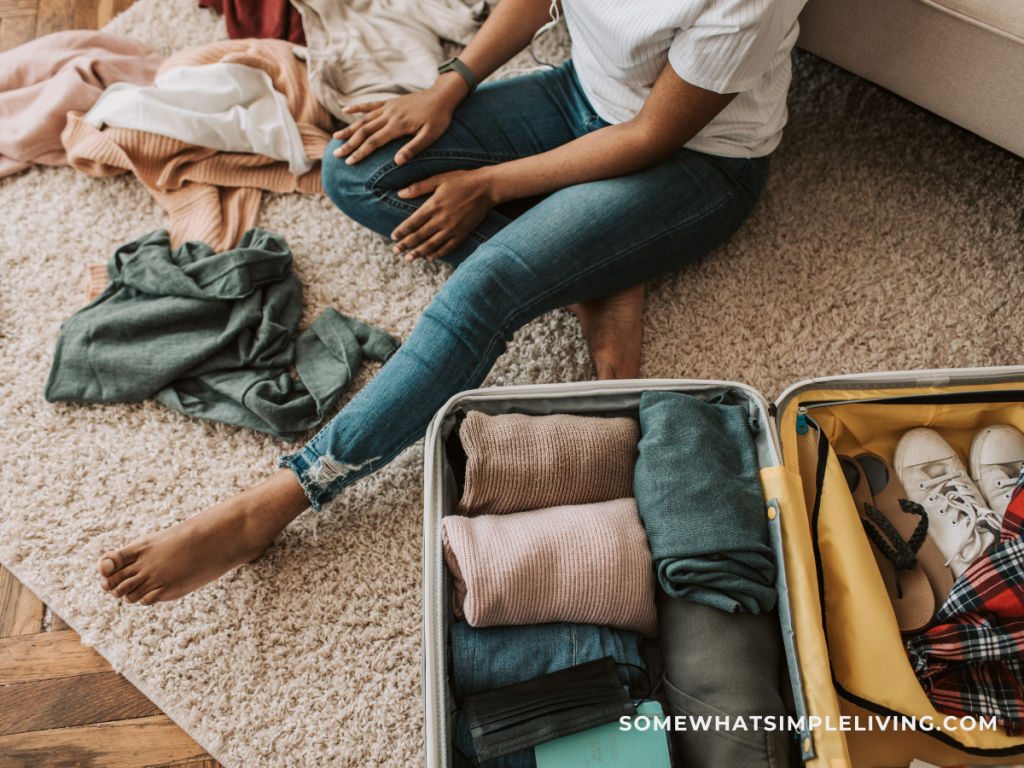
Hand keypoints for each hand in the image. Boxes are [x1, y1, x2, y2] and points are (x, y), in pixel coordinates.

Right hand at [333, 75, 466, 165]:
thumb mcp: (431, 136)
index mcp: (398, 125)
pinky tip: (345, 111)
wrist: (442, 96)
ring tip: (335, 137)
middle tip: (336, 154)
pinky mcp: (390, 102)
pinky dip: (357, 108)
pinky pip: (370, 105)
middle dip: (349, 143)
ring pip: (363, 119)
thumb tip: (397, 162)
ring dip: (348, 128)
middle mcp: (389, 115)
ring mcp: (388, 107)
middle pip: (364, 131)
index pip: (374, 142)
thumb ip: (413, 148)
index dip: (360, 152)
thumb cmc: (439, 119)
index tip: (349, 162)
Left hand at [391, 169, 496, 261]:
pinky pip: (447, 247)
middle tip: (395, 251)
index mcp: (433, 205)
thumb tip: (400, 193)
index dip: (401, 231)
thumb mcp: (439, 179)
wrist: (486, 188)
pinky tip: (429, 256)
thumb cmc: (462, 180)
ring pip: (431, 244)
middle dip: (406, 245)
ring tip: (408, 259)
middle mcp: (441, 219)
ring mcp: (452, 228)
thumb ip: (419, 187)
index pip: (412, 222)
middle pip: (419, 236)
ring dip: (418, 252)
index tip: (393, 237)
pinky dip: (437, 253)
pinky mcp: (462, 233)